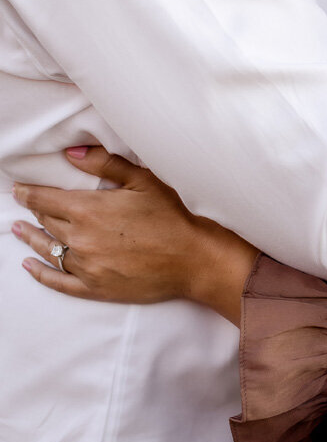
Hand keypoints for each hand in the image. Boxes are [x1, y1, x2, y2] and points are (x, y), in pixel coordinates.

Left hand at [12, 147, 257, 322]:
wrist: (193, 258)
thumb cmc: (172, 216)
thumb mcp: (142, 180)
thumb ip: (105, 164)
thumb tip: (71, 153)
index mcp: (88, 210)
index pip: (46, 199)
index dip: (29, 193)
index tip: (18, 188)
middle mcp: (80, 239)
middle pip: (46, 222)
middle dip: (33, 211)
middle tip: (23, 205)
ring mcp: (85, 266)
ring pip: (47, 250)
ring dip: (31, 238)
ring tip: (19, 230)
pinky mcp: (94, 288)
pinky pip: (57, 281)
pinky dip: (40, 273)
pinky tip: (29, 265)